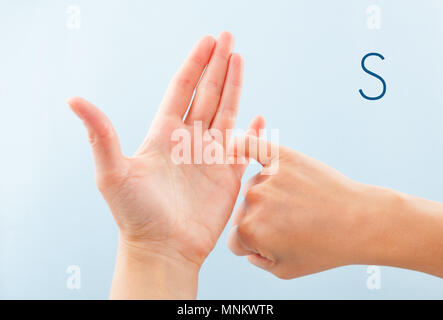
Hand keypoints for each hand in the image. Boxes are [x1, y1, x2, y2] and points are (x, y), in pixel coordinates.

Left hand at [68, 32, 264, 297]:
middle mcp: (188, 141)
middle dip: (217, 65)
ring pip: (226, 112)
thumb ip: (101, 134)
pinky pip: (245, 147)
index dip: (194, 64)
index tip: (206, 42)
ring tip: (240, 59)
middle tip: (228, 37)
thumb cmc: (135, 215)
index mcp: (164, 135)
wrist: (162, 249)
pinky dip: (253, 132)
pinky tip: (259, 117)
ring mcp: (210, 157)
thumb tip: (74, 99)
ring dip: (234, 86)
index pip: (181, 89)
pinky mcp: (228, 176)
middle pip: (206, 94)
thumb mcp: (112, 172)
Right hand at [227, 136, 442, 279]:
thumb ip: (257, 260)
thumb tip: (247, 246)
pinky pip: (255, 148)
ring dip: (267, 197)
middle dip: (261, 222)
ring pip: (252, 188)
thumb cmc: (326, 248)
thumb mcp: (286, 270)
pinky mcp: (282, 157)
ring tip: (298, 205)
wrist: (361, 221)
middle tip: (293, 225)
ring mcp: (267, 177)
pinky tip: (236, 144)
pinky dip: (244, 145)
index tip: (280, 243)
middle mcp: (253, 202)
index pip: (237, 241)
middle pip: (244, 214)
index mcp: (250, 232)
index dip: (256, 246)